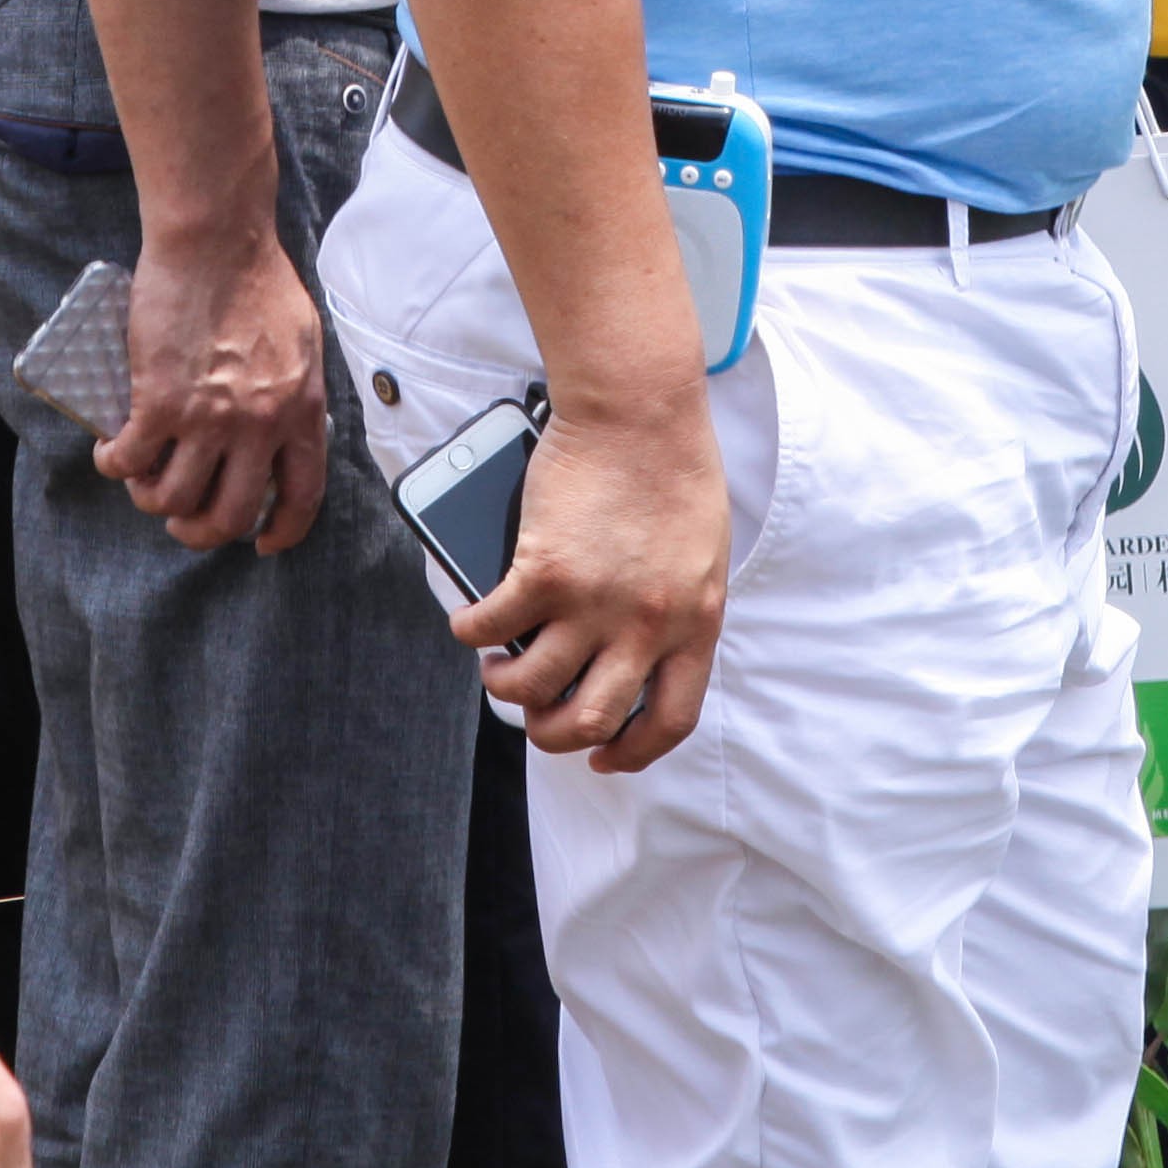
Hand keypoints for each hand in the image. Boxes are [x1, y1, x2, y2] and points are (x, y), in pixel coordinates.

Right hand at [94, 230, 328, 553]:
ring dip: (150, 499)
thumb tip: (283, 425)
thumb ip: (295, 390)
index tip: (262, 542)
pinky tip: (110, 451)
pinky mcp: (160, 402)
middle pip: (229, 516)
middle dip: (200, 530)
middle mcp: (260, 425)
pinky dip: (114, 465)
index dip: (281, 530)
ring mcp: (209, 418)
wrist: (216, 239)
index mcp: (301, 410)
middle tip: (182, 517)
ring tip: (141, 478)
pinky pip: (129, 461)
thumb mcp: (303, 342)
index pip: (301, 496)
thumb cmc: (257, 278)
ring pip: (172, 499)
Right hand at [453, 384, 727, 773]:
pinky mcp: (545, 572)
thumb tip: (622, 648)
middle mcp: (648, 626)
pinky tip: (469, 623)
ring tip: (497, 669)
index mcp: (696, 623)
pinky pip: (493, 627)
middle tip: (536, 717)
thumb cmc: (673, 467)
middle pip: (593, 721)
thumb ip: (672, 607)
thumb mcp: (698, 553)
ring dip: (505, 688)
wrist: (641, 410)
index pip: (670, 719)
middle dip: (554, 735)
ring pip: (533, 689)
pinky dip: (471, 633)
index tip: (604, 757)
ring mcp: (595, 603)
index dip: (631, 752)